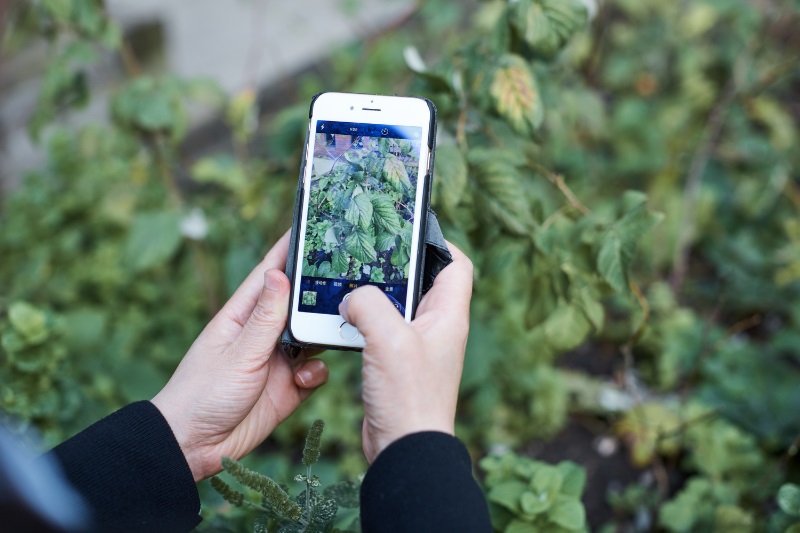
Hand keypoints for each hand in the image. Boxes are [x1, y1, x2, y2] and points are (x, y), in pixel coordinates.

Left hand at [152, 231, 328, 481]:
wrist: (194, 448)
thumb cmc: (202, 394)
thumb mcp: (239, 353)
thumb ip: (266, 318)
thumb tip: (279, 274)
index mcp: (243, 316)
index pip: (270, 273)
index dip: (290, 249)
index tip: (313, 224)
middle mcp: (263, 334)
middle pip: (299, 304)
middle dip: (320, 295)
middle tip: (348, 283)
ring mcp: (277, 361)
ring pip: (314, 337)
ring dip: (324, 336)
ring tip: (335, 332)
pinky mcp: (288, 388)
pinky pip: (316, 372)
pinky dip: (317, 374)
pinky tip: (304, 381)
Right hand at [339, 242, 472, 462]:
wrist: (404, 451)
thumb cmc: (409, 398)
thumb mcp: (389, 340)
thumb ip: (369, 305)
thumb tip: (353, 298)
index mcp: (448, 316)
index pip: (457, 265)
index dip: (439, 242)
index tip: (410, 230)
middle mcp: (436, 328)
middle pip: (423, 281)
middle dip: (397, 266)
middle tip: (368, 252)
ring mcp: (417, 347)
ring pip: (398, 306)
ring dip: (375, 295)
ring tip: (350, 281)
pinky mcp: (397, 363)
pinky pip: (382, 330)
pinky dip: (364, 320)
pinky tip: (343, 319)